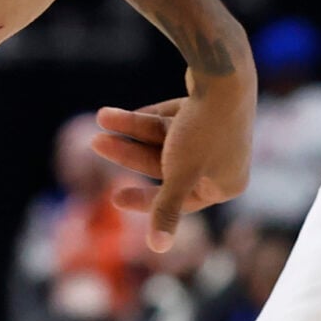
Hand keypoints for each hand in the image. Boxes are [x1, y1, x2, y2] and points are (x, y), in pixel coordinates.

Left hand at [92, 75, 254, 251]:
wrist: (223, 72)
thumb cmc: (203, 130)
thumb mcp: (180, 174)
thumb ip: (168, 210)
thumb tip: (158, 249)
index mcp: (226, 184)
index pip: (180, 201)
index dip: (146, 200)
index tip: (115, 197)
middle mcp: (225, 161)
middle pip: (167, 166)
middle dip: (129, 153)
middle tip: (94, 143)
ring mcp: (219, 132)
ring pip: (166, 139)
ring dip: (132, 129)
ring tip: (101, 117)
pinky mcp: (210, 107)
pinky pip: (172, 120)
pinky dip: (148, 117)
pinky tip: (121, 114)